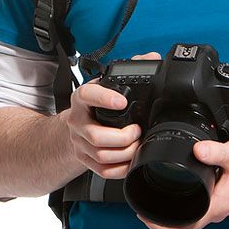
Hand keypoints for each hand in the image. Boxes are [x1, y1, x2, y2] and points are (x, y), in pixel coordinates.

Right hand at [59, 52, 160, 179]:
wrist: (76, 123)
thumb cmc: (95, 103)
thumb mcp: (108, 83)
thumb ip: (130, 68)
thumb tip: (151, 58)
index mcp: (82, 99)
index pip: (87, 95)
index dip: (104, 98)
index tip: (122, 101)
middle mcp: (77, 121)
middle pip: (95, 135)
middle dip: (122, 137)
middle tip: (137, 131)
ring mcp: (79, 142)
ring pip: (100, 155)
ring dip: (124, 153)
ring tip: (137, 144)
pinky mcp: (84, 159)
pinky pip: (102, 171)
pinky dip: (120, 168)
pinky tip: (130, 159)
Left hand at [136, 135, 228, 228]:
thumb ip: (215, 152)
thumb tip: (196, 150)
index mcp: (219, 204)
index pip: (186, 226)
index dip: (163, 226)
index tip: (145, 217)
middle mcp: (219, 209)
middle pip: (185, 227)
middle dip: (161, 223)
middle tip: (142, 211)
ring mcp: (220, 205)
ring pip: (191, 218)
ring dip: (171, 216)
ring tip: (152, 204)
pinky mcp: (221, 197)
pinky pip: (198, 209)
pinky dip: (182, 208)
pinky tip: (173, 196)